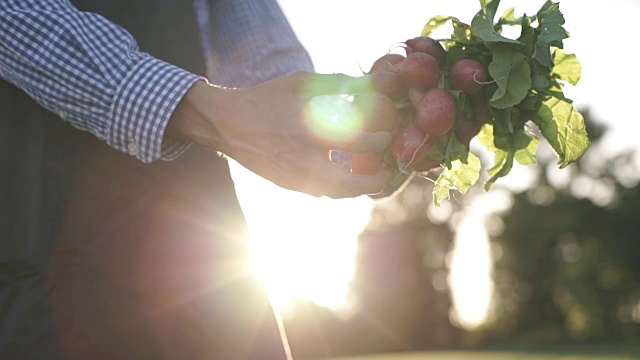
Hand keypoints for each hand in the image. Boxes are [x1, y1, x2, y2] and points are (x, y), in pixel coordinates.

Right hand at [168, 71, 395, 198]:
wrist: (229, 124)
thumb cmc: (267, 98)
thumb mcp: (301, 82)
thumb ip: (338, 83)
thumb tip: (372, 84)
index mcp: (310, 129)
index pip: (359, 142)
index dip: (379, 140)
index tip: (386, 135)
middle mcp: (304, 159)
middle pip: (352, 182)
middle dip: (376, 178)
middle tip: (386, 169)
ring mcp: (295, 176)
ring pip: (338, 193)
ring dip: (360, 190)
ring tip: (373, 180)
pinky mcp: (288, 184)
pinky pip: (321, 193)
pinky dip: (339, 190)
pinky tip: (348, 181)